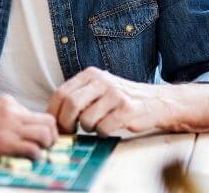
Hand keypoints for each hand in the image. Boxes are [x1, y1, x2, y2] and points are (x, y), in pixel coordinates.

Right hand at [0, 95, 57, 157]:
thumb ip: (3, 115)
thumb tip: (16, 128)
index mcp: (7, 102)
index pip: (38, 114)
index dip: (42, 128)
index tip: (39, 139)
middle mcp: (11, 111)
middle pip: (49, 122)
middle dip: (52, 137)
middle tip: (44, 147)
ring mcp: (8, 126)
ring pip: (46, 135)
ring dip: (46, 147)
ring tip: (37, 154)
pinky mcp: (3, 142)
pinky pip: (33, 150)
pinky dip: (35, 157)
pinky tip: (26, 160)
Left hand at [47, 67, 172, 135]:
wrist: (156, 102)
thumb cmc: (120, 100)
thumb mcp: (97, 90)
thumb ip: (77, 97)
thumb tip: (52, 117)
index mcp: (90, 74)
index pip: (61, 93)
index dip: (54, 112)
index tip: (55, 125)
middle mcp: (102, 81)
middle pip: (70, 104)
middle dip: (66, 123)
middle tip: (69, 132)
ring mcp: (115, 94)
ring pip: (86, 119)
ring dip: (87, 129)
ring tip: (95, 127)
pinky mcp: (128, 109)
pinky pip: (104, 128)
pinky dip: (102, 133)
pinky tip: (108, 129)